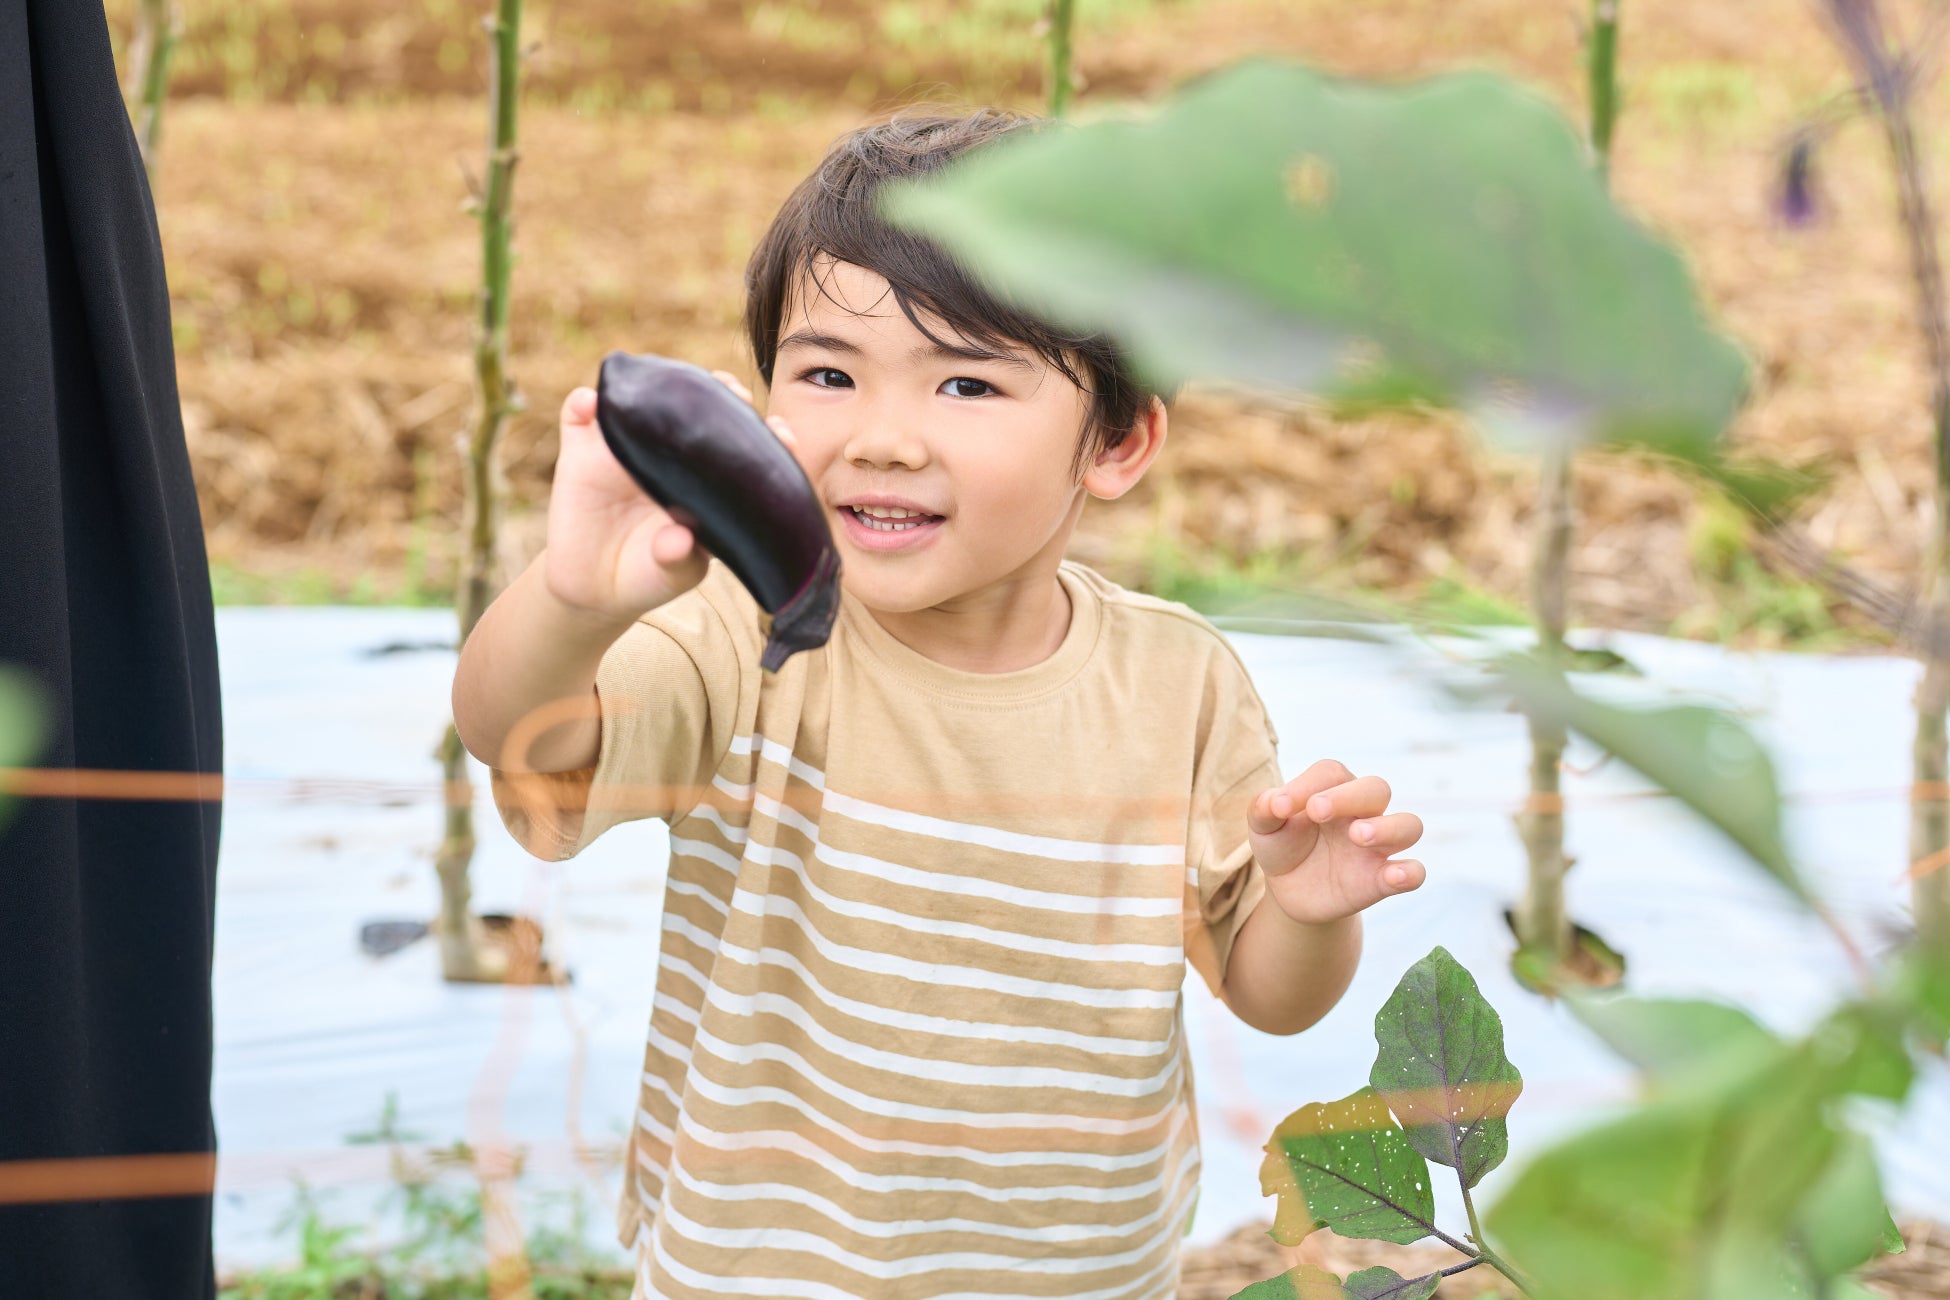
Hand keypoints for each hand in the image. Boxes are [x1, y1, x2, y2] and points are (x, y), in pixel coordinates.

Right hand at [542, 370, 796, 622]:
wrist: (595, 589)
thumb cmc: (649, 575)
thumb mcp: (674, 574)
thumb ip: (679, 560)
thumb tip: (679, 539)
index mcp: (706, 477)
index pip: (741, 444)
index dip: (765, 435)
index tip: (782, 431)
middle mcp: (672, 452)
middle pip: (699, 406)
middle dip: (722, 392)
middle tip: (733, 391)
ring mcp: (627, 447)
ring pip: (642, 398)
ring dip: (655, 381)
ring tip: (669, 380)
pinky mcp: (584, 452)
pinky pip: (580, 414)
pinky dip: (583, 404)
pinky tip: (591, 403)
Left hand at [1246, 760, 1425, 924]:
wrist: (1288, 890)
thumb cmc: (1282, 845)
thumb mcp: (1263, 827)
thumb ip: (1263, 809)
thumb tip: (1275, 802)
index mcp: (1332, 790)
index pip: (1332, 773)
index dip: (1306, 784)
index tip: (1280, 807)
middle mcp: (1362, 812)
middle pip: (1376, 789)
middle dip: (1350, 797)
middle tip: (1317, 812)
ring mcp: (1377, 846)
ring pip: (1408, 825)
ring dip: (1388, 828)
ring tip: (1358, 836)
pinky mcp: (1382, 880)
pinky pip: (1413, 872)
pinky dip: (1410, 872)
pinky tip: (1394, 875)